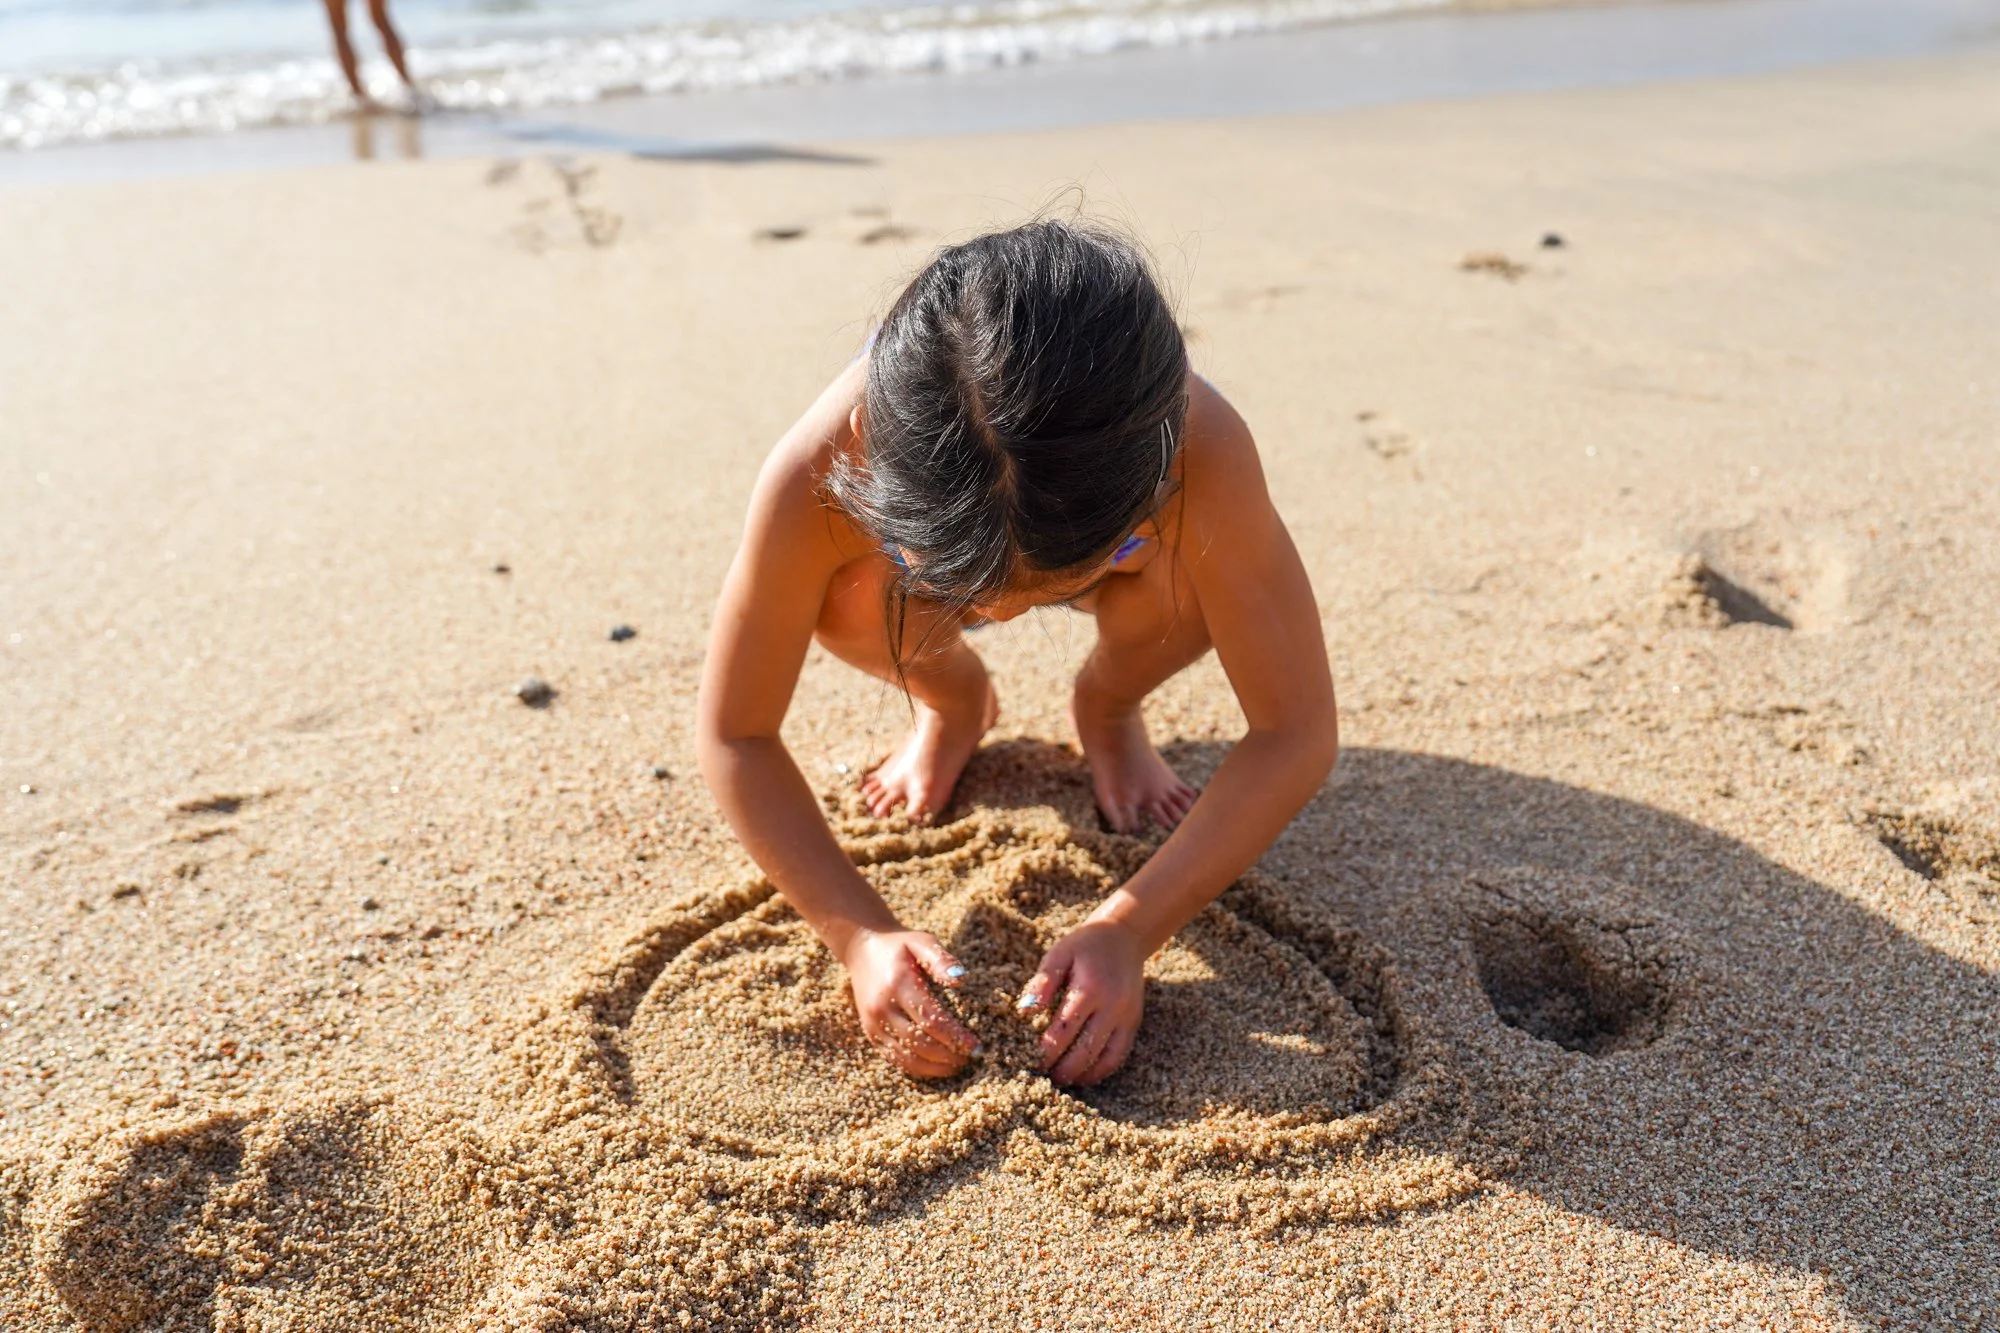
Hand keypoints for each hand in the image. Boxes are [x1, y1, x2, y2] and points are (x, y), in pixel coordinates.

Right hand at [842, 928, 982, 1078]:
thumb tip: (961, 979)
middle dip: (947, 1055)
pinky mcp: (870, 1032)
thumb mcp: (921, 942)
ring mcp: (873, 1022)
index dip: (955, 1036)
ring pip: (905, 1056)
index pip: (931, 1019)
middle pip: (919, 1043)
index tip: (975, 1046)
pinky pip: (893, 1056)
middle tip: (970, 1058)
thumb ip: (941, 960)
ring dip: (933, 1067)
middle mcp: (882, 1007)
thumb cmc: (899, 946)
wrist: (862, 948)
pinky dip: (915, 1066)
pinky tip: (934, 1066)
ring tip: (955, 1065)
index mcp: (898, 984)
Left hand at [1018, 919, 1147, 1084]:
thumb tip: (1025, 1011)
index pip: (1064, 1030)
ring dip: (1083, 1074)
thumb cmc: (1084, 946)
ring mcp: (1127, 1016)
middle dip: (1063, 1068)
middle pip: (1086, 1050)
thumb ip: (1042, 983)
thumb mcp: (1059, 954)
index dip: (1047, 1051)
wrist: (1125, 936)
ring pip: (1106, 1058)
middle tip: (1043, 1078)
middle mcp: (1113, 1005)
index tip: (1030, 1061)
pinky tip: (1084, 1073)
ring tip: (1062, 1080)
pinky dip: (1102, 1069)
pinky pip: (1119, 1055)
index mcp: (1090, 988)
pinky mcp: (1133, 1022)